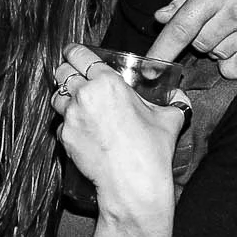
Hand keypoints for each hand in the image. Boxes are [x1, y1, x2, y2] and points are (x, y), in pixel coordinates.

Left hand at [51, 45, 186, 218]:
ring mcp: (71, 116)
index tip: (74, 53)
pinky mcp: (64, 137)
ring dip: (65, 98)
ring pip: (56, 97)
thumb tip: (180, 95)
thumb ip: (175, 101)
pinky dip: (68, 125)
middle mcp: (85, 95)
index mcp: (108, 82)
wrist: (133, 185)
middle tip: (75, 77)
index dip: (75, 52)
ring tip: (78, 105)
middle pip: (62, 72)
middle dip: (67, 71)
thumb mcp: (170, 119)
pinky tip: (83, 132)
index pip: (80, 54)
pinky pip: (60, 124)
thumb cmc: (151, 151)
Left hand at [145, 0, 236, 77]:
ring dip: (216, 47)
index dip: (162, 52)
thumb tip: (161, 19)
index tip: (148, 72)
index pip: (181, 29)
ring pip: (219, 56)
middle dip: (197, 38)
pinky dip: (233, 62)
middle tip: (211, 18)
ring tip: (229, 24)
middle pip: (199, 45)